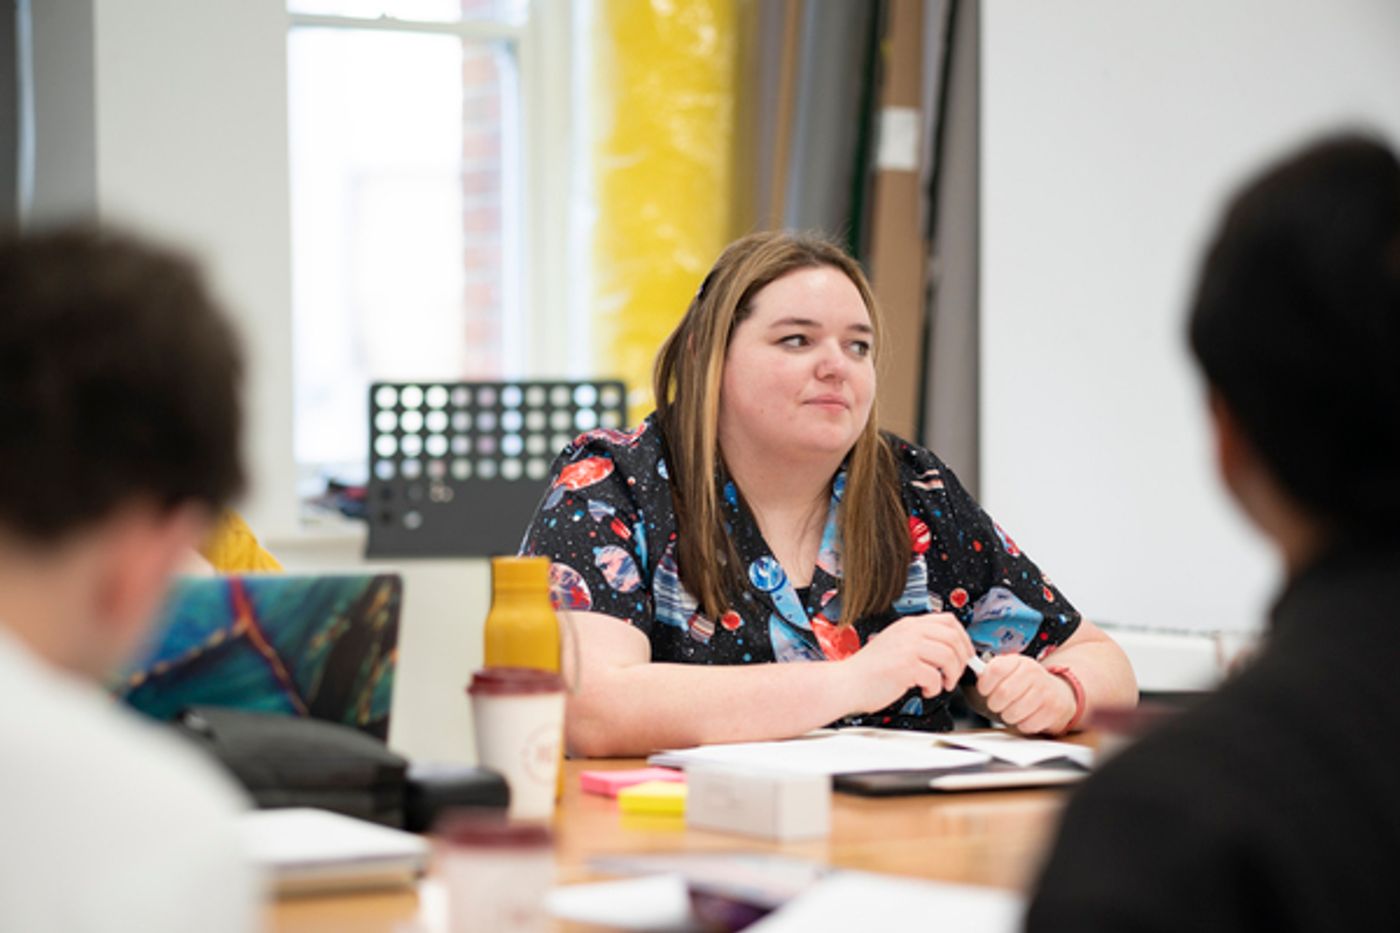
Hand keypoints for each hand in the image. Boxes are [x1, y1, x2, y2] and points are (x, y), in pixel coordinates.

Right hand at [840, 613, 973, 714]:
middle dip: (961, 660)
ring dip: (951, 675)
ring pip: (948, 656)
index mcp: (909, 624)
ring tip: (941, 684)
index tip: (965, 654)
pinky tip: (924, 690)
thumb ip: (919, 641)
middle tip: (954, 675)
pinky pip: (935, 677)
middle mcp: (909, 631)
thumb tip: (949, 649)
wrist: (847, 683)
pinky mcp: (905, 666)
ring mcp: (907, 647)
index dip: (963, 638)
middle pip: (953, 638)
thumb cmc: (870, 670)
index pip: (949, 621)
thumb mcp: (896, 644)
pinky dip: (935, 688)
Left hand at [974, 655, 1076, 734]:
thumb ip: (992, 672)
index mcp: (1019, 662)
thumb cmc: (1026, 685)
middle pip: (1002, 693)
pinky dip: (1022, 724)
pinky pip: (1027, 725)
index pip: (995, 669)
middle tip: (997, 704)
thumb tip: (974, 671)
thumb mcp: (1010, 671)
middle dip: (994, 704)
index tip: (984, 690)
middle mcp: (1034, 674)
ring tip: (1012, 710)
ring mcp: (1045, 692)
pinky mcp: (1052, 710)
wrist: (1058, 694)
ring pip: (1013, 712)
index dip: (985, 684)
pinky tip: (1026, 716)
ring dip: (1007, 716)